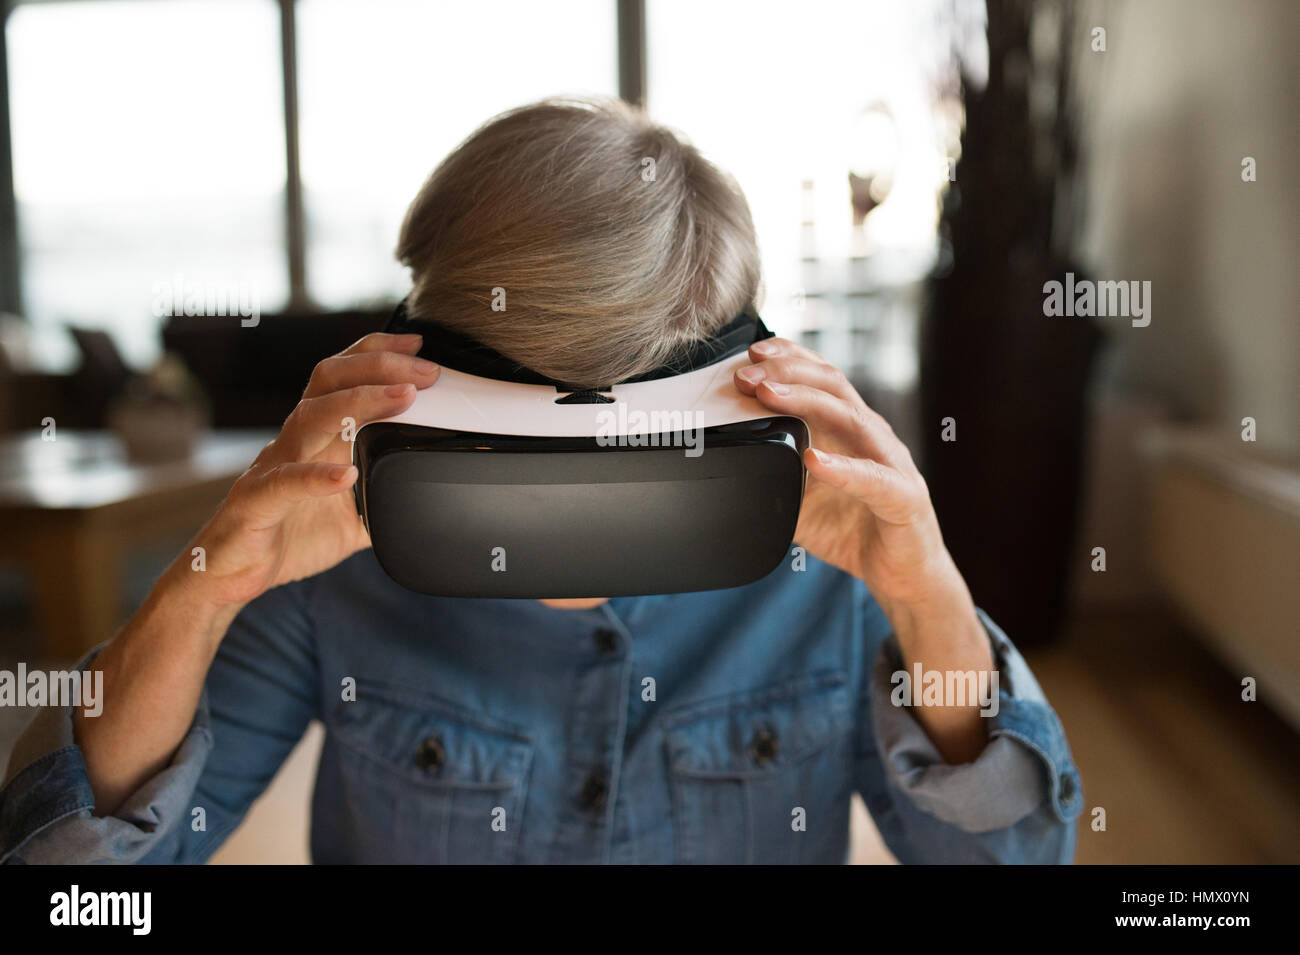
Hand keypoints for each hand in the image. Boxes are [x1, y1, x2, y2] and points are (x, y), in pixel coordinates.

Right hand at [179, 332, 439, 609]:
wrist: (234, 573)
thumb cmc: (288, 535)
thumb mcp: (355, 518)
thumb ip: (390, 502)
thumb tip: (433, 503)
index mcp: (318, 437)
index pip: (344, 376)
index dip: (378, 354)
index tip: (419, 347)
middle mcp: (296, 440)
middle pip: (330, 380)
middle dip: (379, 367)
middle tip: (427, 371)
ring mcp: (274, 466)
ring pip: (309, 417)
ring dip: (358, 402)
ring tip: (402, 398)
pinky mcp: (257, 502)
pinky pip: (285, 482)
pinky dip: (316, 476)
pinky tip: (348, 475)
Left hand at [733, 337, 959, 612]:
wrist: (903, 574)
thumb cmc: (855, 528)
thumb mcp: (801, 499)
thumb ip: (773, 476)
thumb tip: (727, 466)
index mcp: (849, 429)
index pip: (821, 378)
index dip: (789, 358)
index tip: (750, 354)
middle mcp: (872, 435)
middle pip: (832, 385)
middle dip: (786, 372)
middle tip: (746, 374)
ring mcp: (891, 462)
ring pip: (850, 418)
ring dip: (806, 402)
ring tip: (770, 396)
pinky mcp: (904, 498)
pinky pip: (872, 478)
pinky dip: (841, 468)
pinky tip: (814, 460)